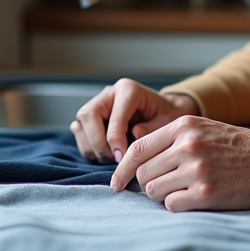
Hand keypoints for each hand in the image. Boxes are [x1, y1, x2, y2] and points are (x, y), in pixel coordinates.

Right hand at [71, 78, 198, 162]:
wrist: (164, 111)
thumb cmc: (167, 115)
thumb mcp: (169, 120)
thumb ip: (153, 128)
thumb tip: (134, 134)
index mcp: (128, 90)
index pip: (113, 115)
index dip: (115, 139)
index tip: (122, 159)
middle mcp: (109, 94)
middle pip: (88, 116)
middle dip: (98, 143)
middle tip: (114, 160)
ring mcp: (97, 104)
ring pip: (81, 126)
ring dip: (94, 148)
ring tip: (114, 158)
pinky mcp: (91, 117)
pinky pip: (81, 134)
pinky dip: (91, 149)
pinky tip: (109, 154)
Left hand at [108, 116, 249, 211]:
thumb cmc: (239, 149)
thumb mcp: (204, 130)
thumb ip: (172, 140)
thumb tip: (135, 162)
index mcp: (184, 127)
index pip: (137, 149)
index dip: (122, 169)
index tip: (117, 182)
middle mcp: (187, 146)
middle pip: (143, 173)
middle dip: (148, 184)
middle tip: (166, 186)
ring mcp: (197, 170)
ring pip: (154, 191)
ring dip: (163, 195)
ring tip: (184, 190)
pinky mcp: (206, 193)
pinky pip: (172, 205)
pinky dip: (178, 206)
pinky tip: (194, 199)